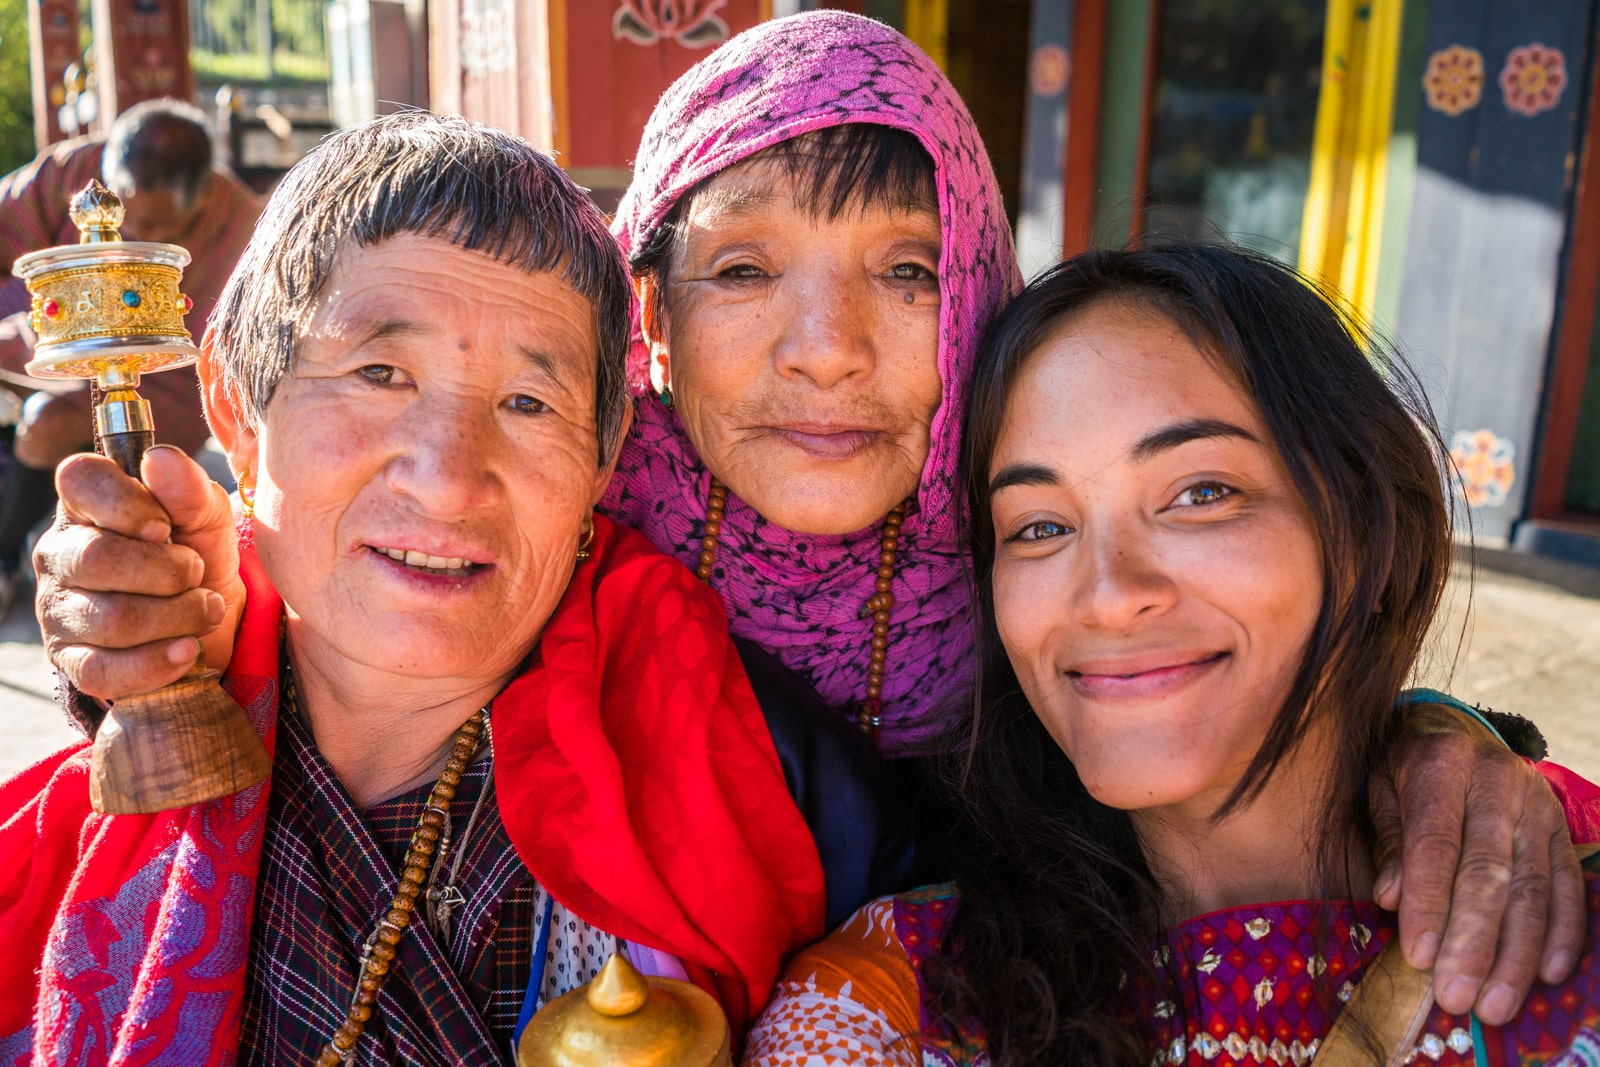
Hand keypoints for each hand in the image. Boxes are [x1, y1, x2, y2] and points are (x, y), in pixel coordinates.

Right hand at [34, 445, 245, 698]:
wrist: (213, 622)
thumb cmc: (198, 554)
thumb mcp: (208, 517)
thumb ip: (189, 489)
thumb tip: (160, 459)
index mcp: (87, 504)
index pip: (79, 479)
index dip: (126, 502)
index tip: (164, 526)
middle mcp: (60, 553)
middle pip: (97, 558)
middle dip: (168, 571)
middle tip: (197, 573)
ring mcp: (59, 609)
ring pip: (111, 618)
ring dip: (178, 617)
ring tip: (205, 609)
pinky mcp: (70, 659)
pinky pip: (103, 670)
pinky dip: (157, 662)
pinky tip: (187, 650)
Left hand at [1369, 702, 1584, 1024]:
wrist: (1450, 729)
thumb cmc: (1402, 770)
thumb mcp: (1378, 791)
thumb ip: (1389, 843)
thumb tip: (1390, 899)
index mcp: (1441, 764)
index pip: (1435, 843)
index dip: (1429, 903)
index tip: (1418, 957)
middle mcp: (1497, 782)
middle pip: (1490, 872)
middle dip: (1473, 941)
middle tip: (1457, 996)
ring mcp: (1537, 805)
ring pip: (1532, 888)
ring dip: (1515, 954)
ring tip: (1495, 1004)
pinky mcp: (1562, 828)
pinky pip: (1567, 886)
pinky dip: (1562, 934)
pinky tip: (1547, 974)